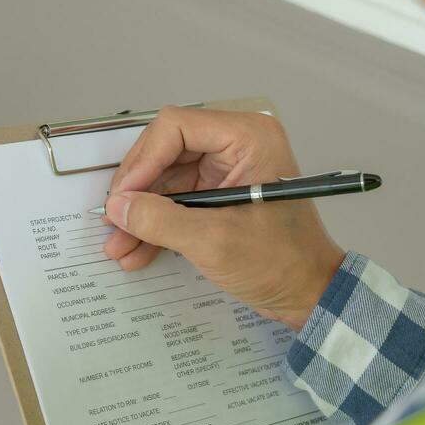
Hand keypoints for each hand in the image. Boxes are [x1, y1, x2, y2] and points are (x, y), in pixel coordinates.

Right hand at [102, 108, 344, 329]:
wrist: (311, 296)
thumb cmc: (281, 263)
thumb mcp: (215, 242)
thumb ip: (161, 220)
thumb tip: (117, 208)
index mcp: (247, 138)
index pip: (176, 128)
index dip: (143, 161)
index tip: (123, 198)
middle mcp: (235, 145)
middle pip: (164, 152)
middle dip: (137, 191)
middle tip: (114, 221)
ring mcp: (225, 170)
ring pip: (164, 179)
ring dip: (140, 213)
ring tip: (118, 245)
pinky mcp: (218, 195)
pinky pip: (176, 200)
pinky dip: (156, 223)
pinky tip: (136, 250)